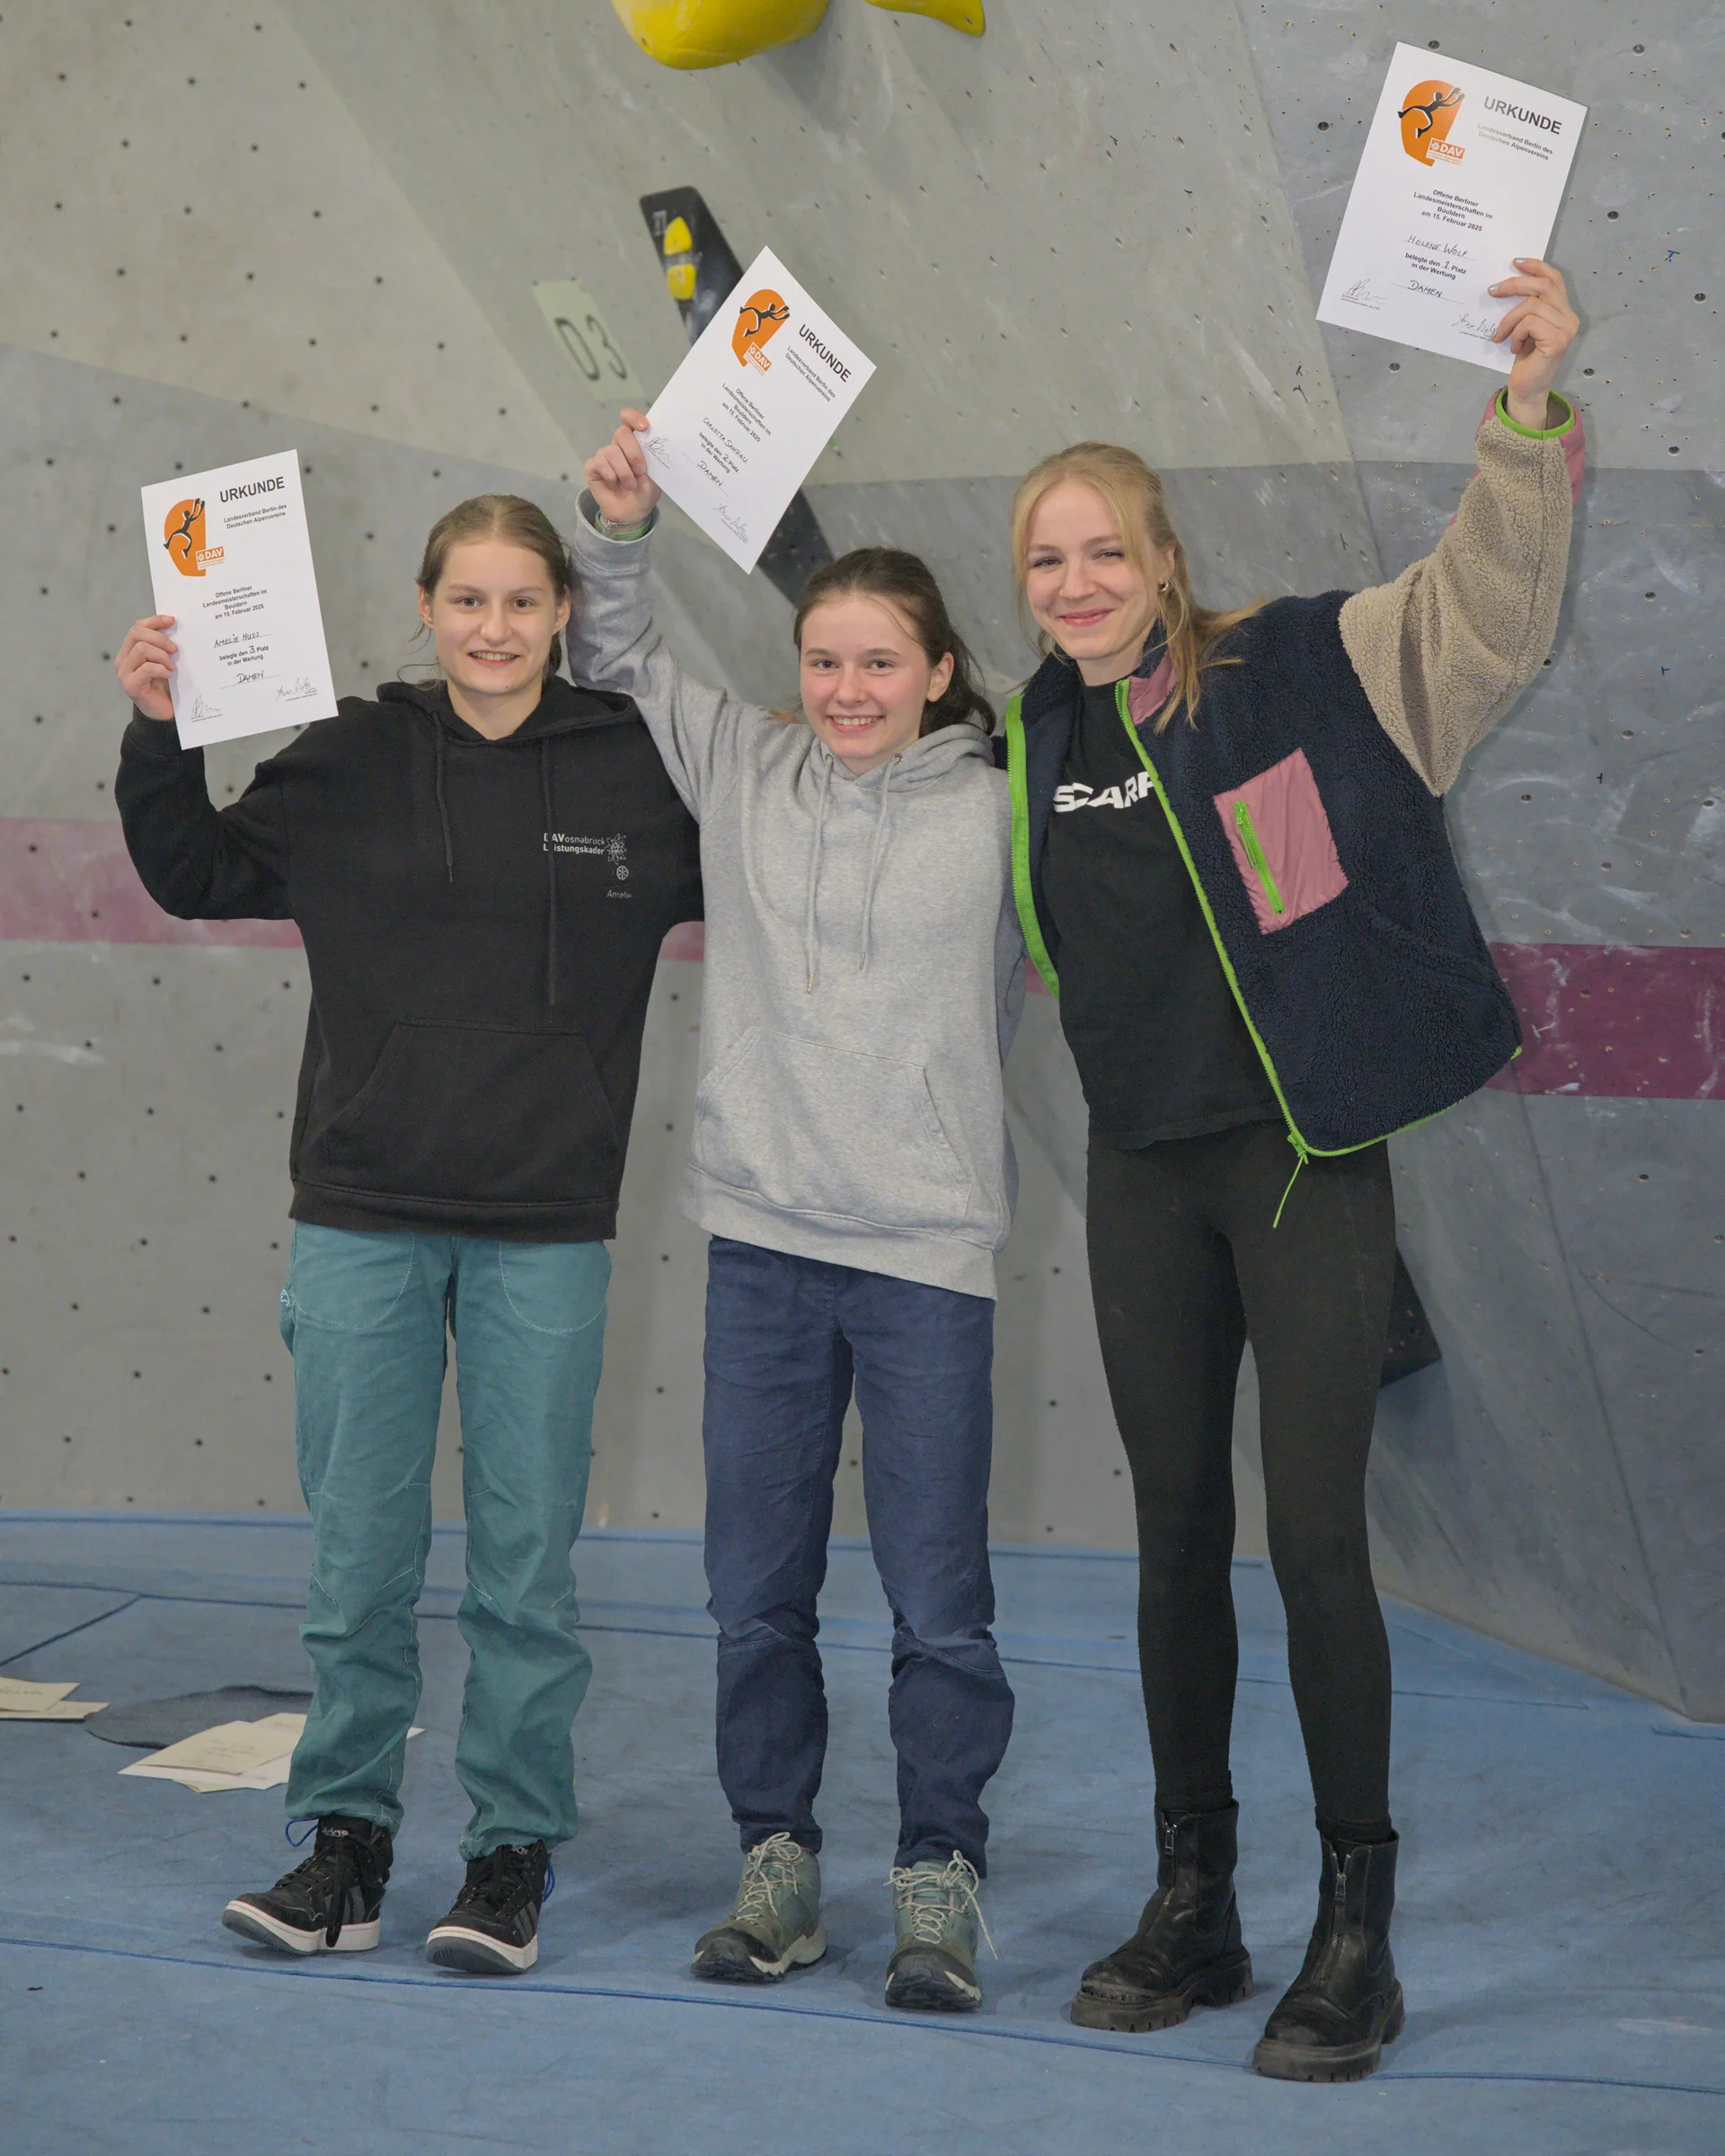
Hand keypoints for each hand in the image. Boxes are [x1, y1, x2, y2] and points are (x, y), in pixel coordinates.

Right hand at [116, 615, 177, 721]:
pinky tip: (168, 674)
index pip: (138, 627)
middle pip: (136, 634)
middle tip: (175, 649)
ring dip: (161, 655)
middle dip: (159, 638)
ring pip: (141, 649)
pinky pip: (145, 668)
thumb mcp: (165, 662)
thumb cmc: (166, 686)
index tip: (172, 620)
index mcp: (130, 650)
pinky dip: (160, 669)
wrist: (164, 713)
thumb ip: (165, 647)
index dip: (154, 621)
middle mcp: (123, 659)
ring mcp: (124, 672)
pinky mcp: (130, 685)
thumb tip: (175, 626)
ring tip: (172, 666)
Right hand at [584, 408, 659, 525]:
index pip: (628, 419)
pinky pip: (600, 463)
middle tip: (641, 471)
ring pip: (612, 451)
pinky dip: (611, 476)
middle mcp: (618, 445)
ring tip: (631, 485)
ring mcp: (604, 455)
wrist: (633, 512)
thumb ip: (654, 456)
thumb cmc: (645, 490)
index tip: (644, 427)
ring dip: (624, 471)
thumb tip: (659, 442)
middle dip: (633, 453)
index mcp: (634, 442)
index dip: (634, 417)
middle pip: (621, 434)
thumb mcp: (655, 473)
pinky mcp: (592, 467)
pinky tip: (615, 485)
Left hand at [1489, 258, 1578, 429]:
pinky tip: (1513, 347)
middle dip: (1515, 284)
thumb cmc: (1524, 360)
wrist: (1526, 391)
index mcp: (1564, 311)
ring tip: (1500, 335)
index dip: (1536, 266)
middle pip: (1543, 286)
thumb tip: (1506, 282)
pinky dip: (1515, 332)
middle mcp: (1570, 318)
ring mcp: (1567, 329)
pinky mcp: (1557, 341)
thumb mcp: (1525, 328)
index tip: (1515, 262)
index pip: (1554, 279)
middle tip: (1492, 290)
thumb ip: (1526, 307)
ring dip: (1509, 319)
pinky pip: (1530, 322)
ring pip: (1532, 305)